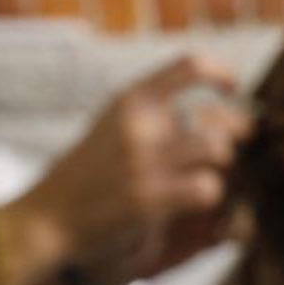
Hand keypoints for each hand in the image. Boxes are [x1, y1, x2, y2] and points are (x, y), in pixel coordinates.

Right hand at [21, 56, 250, 271]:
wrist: (48, 218)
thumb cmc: (88, 173)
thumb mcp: (115, 124)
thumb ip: (156, 112)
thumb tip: (217, 113)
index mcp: (131, 99)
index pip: (191, 65)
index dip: (222, 74)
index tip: (233, 89)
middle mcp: (139, 123)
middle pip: (215, 117)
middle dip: (235, 132)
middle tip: (236, 144)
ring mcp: (144, 161)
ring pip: (218, 150)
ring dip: (221, 166)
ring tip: (208, 174)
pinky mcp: (149, 199)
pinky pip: (207, 188)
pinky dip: (208, 195)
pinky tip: (194, 200)